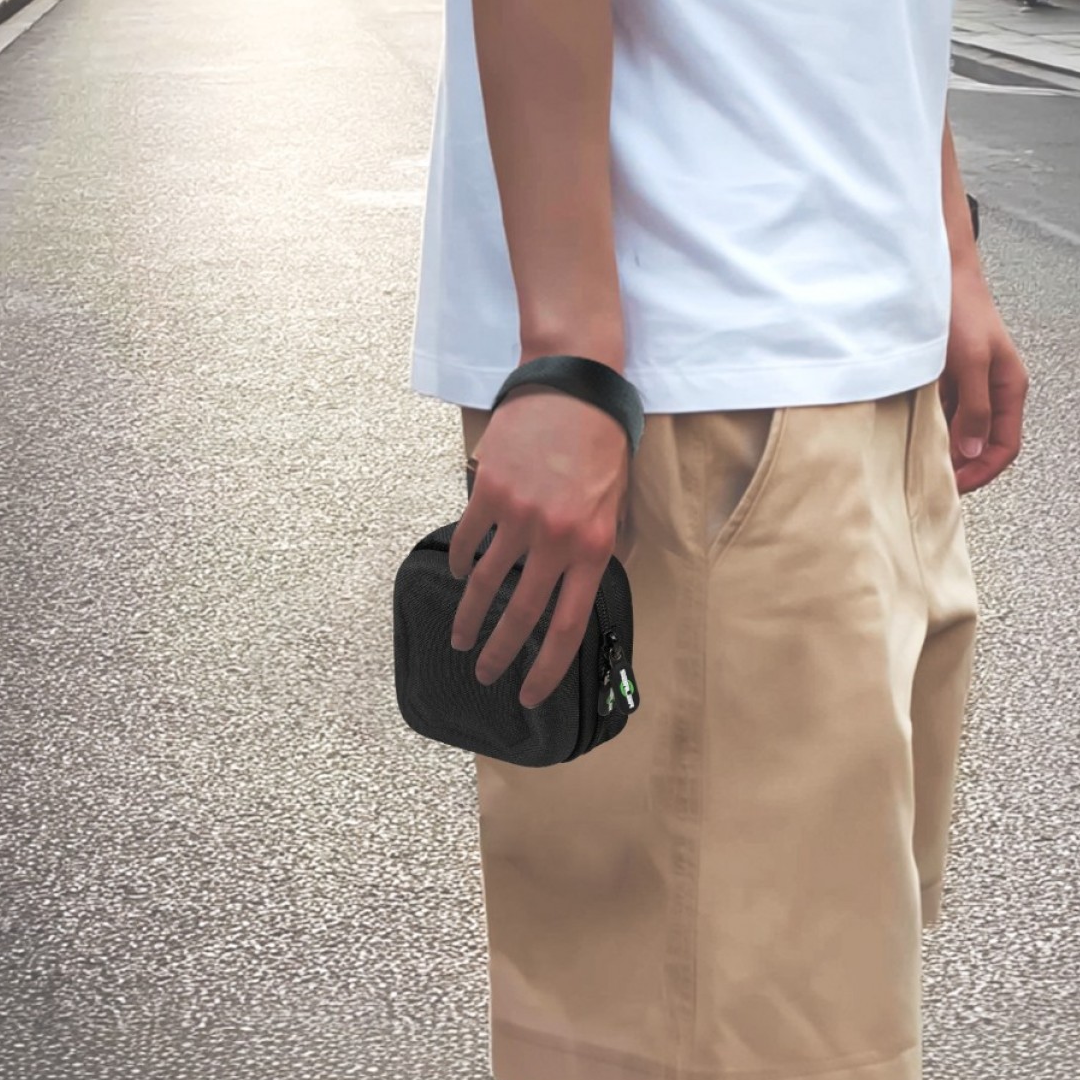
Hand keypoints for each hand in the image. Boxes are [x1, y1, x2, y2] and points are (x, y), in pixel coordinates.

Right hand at [448, 384, 628, 708]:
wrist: (574, 384)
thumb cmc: (602, 444)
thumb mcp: (618, 503)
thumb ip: (600, 549)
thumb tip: (579, 589)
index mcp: (594, 547)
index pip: (567, 626)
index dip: (546, 668)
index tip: (529, 695)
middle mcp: (556, 538)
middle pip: (521, 615)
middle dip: (499, 653)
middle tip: (484, 673)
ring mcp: (520, 515)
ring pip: (487, 583)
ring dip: (469, 616)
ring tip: (460, 636)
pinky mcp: (490, 491)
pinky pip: (470, 540)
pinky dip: (463, 563)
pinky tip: (461, 576)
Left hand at [940, 265, 1027, 494]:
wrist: (939, 274)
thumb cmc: (961, 309)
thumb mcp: (971, 362)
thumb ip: (975, 408)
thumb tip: (974, 451)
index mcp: (1009, 389)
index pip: (1005, 447)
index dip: (983, 473)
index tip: (956, 489)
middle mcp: (992, 392)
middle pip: (982, 445)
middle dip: (962, 468)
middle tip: (933, 485)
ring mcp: (969, 387)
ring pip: (961, 433)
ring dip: (944, 452)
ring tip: (919, 467)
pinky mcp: (948, 381)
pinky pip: (943, 417)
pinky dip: (931, 433)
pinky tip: (911, 440)